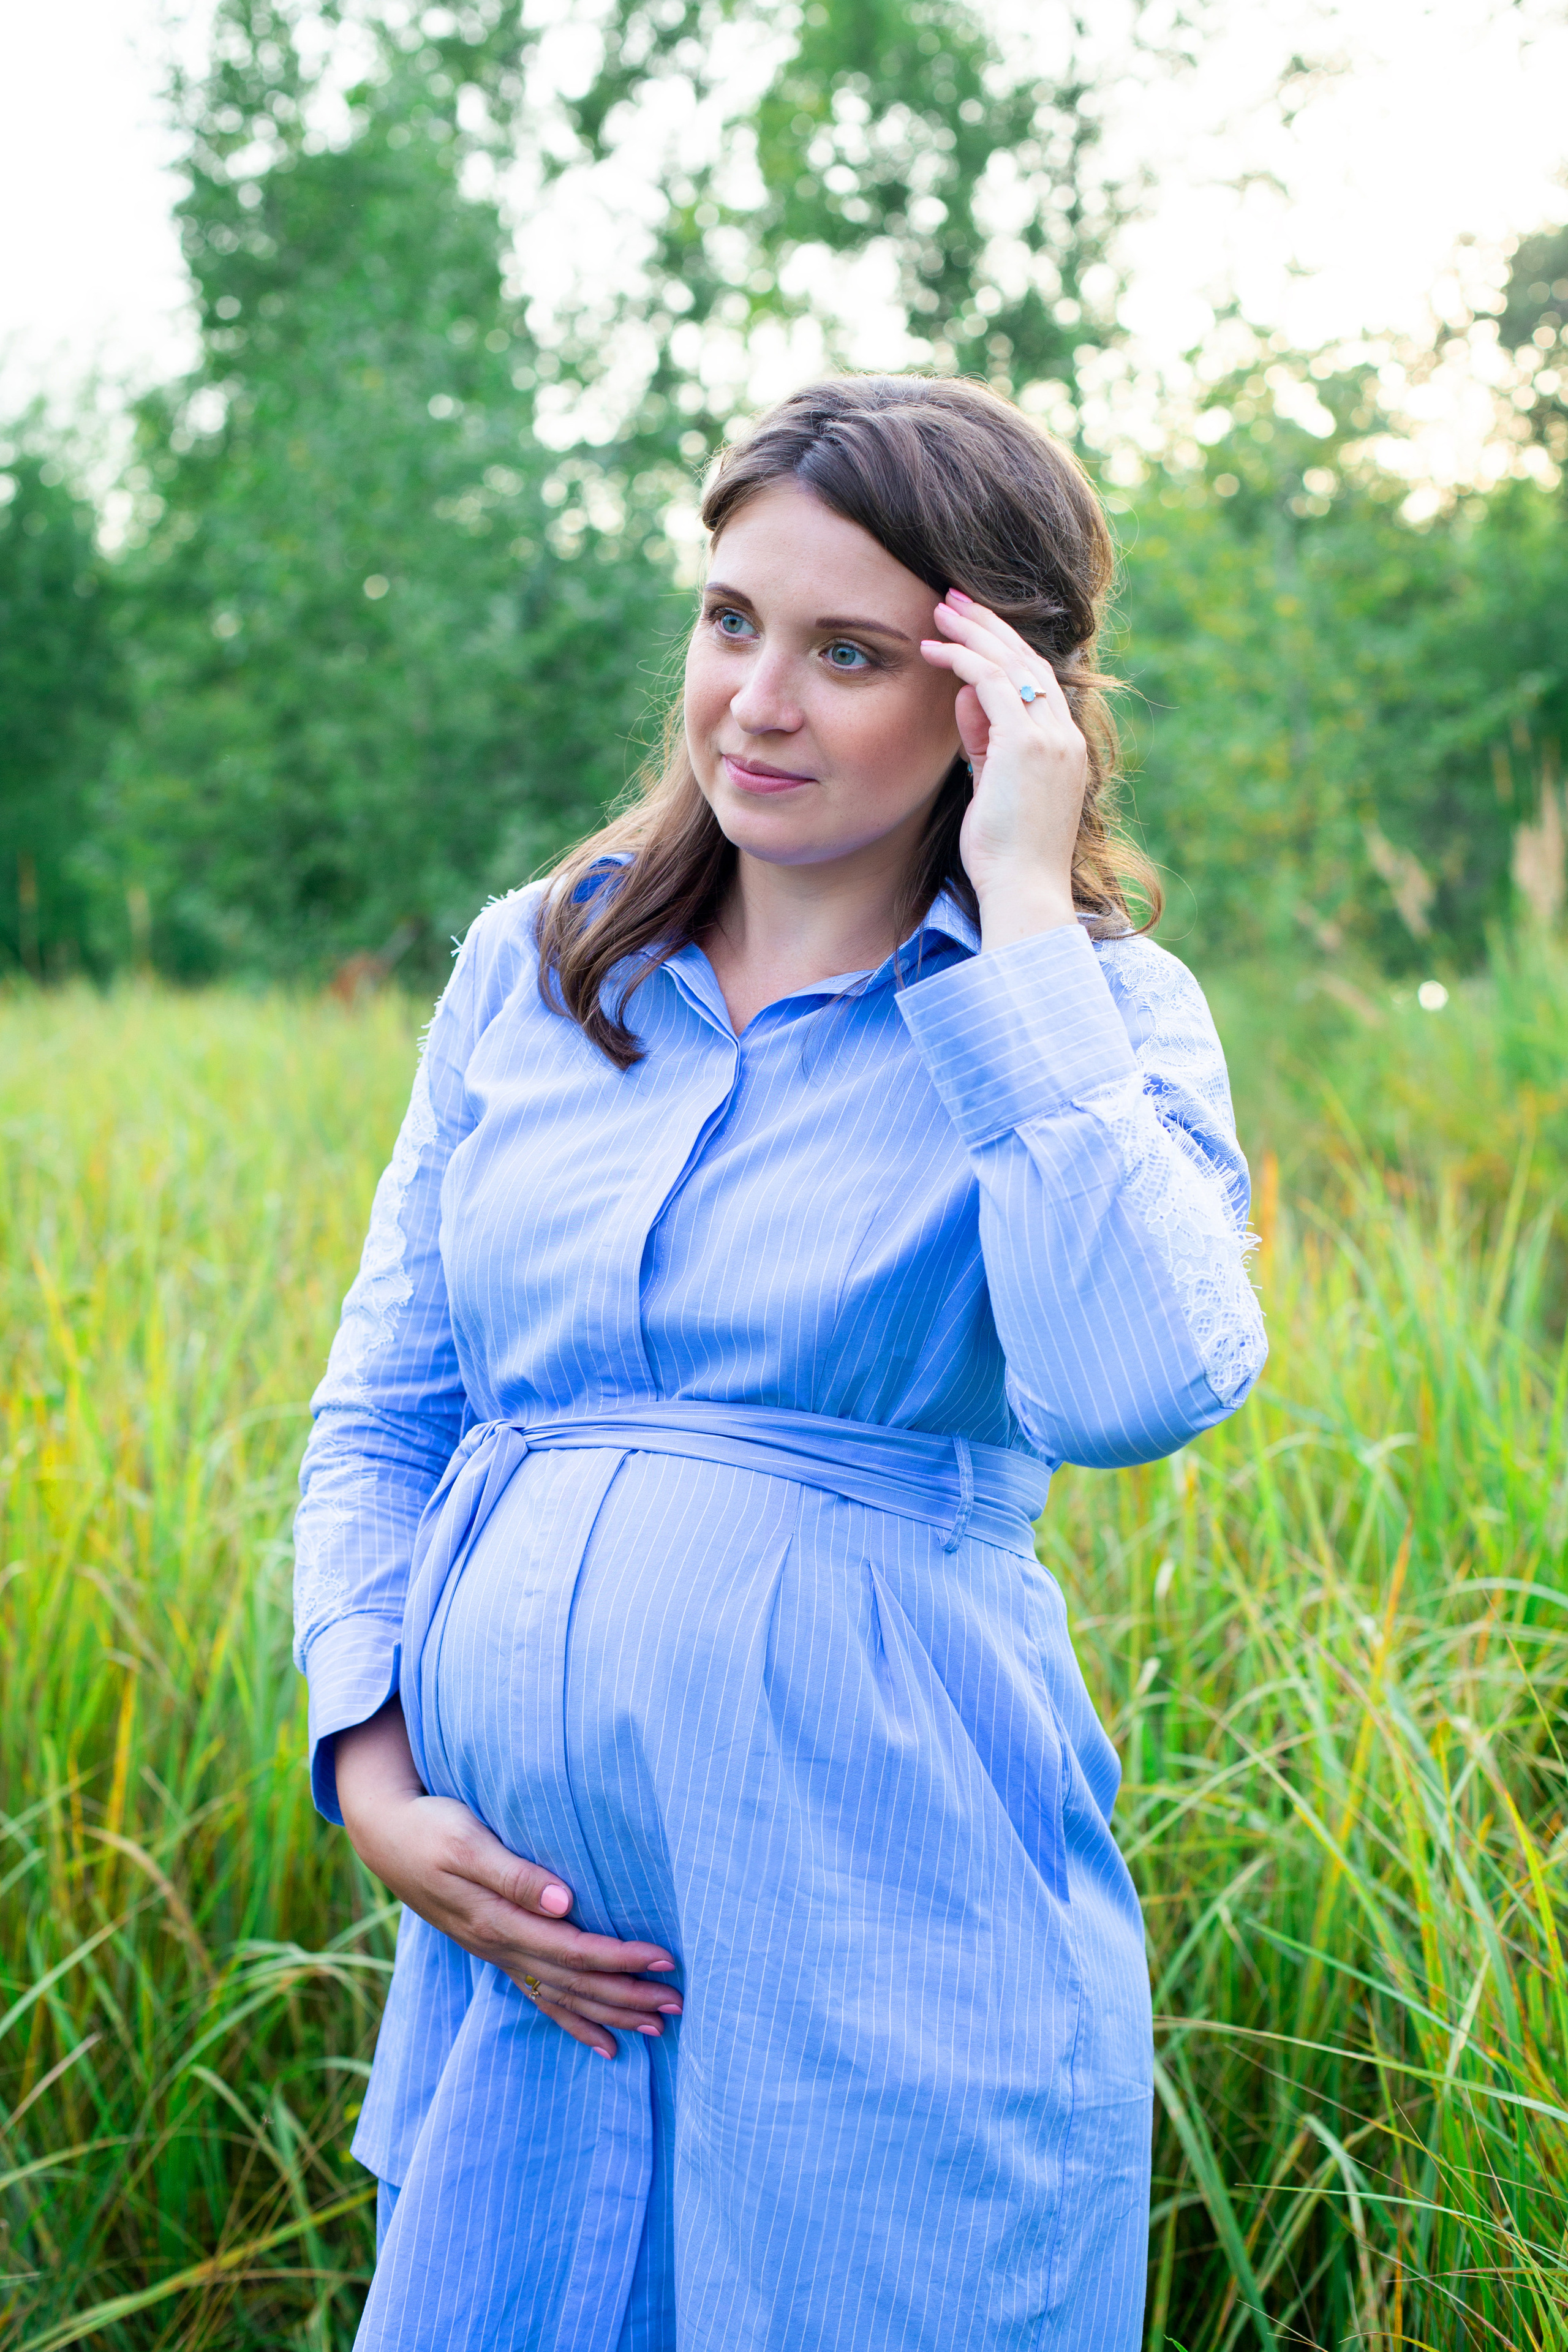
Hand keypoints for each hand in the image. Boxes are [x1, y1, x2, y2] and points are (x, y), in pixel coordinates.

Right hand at [334, 1697, 681, 2059]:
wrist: (385, 1834)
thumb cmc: (431, 1827)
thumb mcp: (467, 1841)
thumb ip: (513, 1874)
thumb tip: (562, 1902)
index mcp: (498, 1920)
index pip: (572, 1949)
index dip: (619, 1958)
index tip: (664, 1959)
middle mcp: (499, 1946)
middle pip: (574, 1982)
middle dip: (626, 1996)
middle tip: (677, 2004)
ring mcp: (495, 1953)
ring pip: (561, 1996)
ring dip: (609, 2014)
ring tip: (656, 2028)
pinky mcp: (492, 1949)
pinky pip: (538, 1996)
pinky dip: (572, 2021)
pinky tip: (602, 2043)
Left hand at [920, 589, 1085, 948]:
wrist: (1023, 892)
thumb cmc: (1005, 855)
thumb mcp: (991, 788)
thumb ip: (982, 741)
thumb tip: (963, 698)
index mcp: (1063, 747)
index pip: (1035, 681)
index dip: (1003, 648)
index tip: (972, 626)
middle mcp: (1063, 735)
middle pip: (1027, 660)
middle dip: (989, 624)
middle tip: (955, 597)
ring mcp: (1049, 738)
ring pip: (1010, 662)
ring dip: (973, 630)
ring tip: (940, 607)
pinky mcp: (1025, 744)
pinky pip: (990, 683)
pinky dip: (961, 659)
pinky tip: (934, 647)